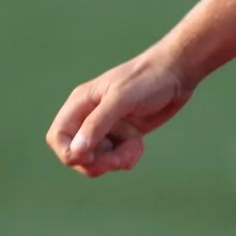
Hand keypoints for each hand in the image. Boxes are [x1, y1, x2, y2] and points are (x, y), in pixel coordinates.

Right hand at [47, 53, 193, 177]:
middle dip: (96, 162)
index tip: (89, 158)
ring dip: (115, 161)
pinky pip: (116, 158)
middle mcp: (89, 117)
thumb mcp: (121, 100)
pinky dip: (126, 158)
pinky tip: (139, 146)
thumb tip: (76, 151)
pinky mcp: (124, 135)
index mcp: (80, 104)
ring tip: (135, 148)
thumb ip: (97, 124)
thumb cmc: (147, 80)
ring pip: (98, 160)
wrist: (177, 73)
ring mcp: (107, 127)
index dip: (68, 153)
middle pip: (77, 154)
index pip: (57, 136)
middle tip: (117, 161)